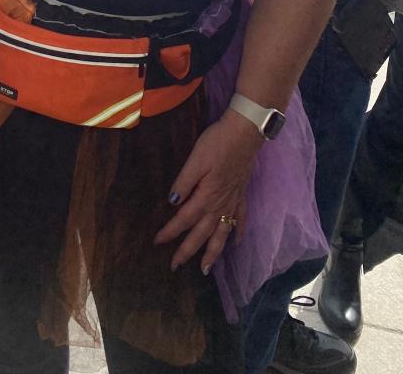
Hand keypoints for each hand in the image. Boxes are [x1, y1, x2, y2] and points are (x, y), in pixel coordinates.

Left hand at [154, 111, 262, 273]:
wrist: (245, 133)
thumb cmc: (217, 143)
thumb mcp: (196, 160)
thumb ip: (184, 182)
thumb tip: (172, 202)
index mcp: (206, 196)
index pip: (184, 219)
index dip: (170, 231)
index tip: (157, 242)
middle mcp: (220, 205)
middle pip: (202, 233)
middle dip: (187, 251)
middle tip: (175, 267)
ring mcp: (233, 201)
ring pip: (222, 234)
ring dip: (213, 253)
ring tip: (206, 269)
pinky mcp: (242, 195)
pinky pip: (241, 220)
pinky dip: (238, 233)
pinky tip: (236, 243)